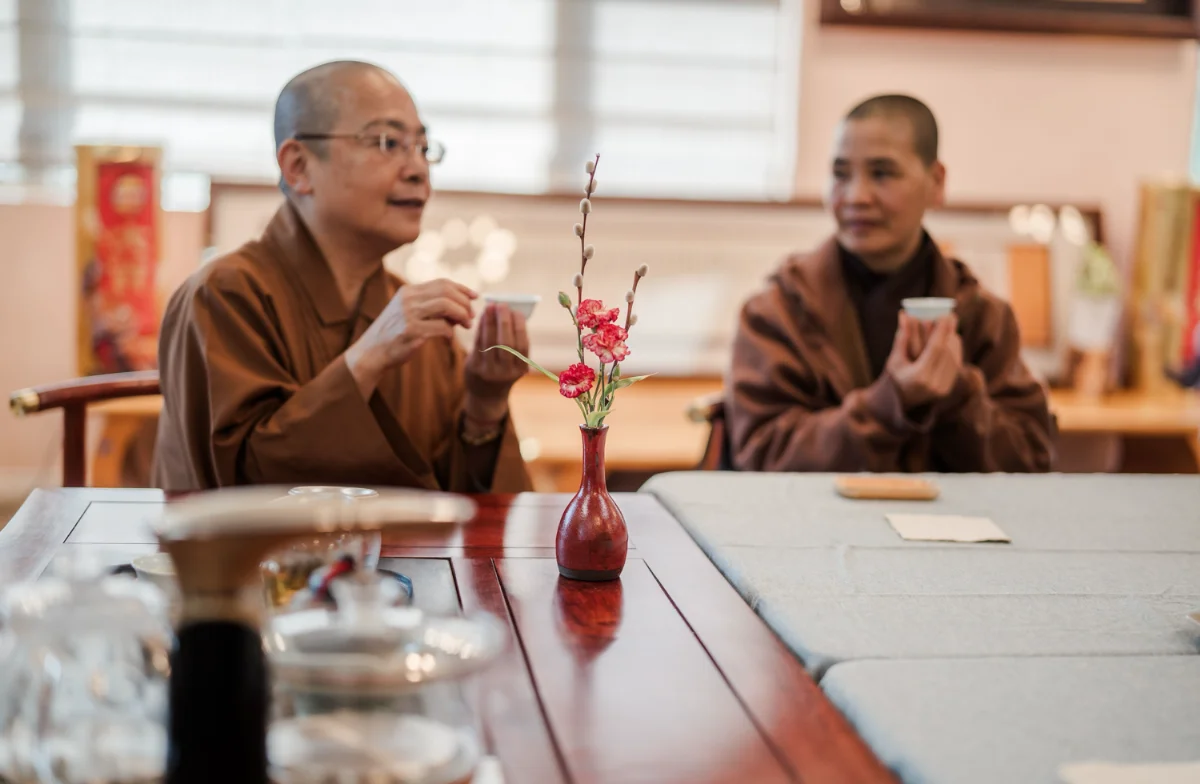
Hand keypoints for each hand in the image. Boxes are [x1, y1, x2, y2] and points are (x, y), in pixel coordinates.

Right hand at [345, 279, 476, 395]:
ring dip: (461, 316)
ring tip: (466, 326)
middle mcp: (407, 299)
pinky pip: (441, 328)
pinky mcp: (411, 331)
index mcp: (408, 291)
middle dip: (464, 303)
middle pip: (446, 292)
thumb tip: (462, 308)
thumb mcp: (409, 314)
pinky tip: (448, 340)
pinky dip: (450, 333)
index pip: (442, 283)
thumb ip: (431, 308)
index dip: (462, 289)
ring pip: (446, 306)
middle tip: (471, 316)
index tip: (475, 297)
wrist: (372, 353)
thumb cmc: (395, 335)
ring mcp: (408, 314)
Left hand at [463, 303, 529, 422]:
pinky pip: (478, 344)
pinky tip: (482, 318)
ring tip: (490, 306)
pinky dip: (480, 328)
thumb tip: (512, 312)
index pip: (522, 344)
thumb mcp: (514, 363)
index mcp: (521, 369)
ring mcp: (489, 371)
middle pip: (506, 343)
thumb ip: (515, 342)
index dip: (520, 326)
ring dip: (490, 321)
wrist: (486, 395)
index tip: (516, 311)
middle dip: (504, 321)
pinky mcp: (475, 368)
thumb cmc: (503, 371)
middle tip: (503, 304)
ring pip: (490, 342)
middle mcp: (506, 372)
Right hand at [886, 313, 962, 408]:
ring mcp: (943, 388)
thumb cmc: (896, 376)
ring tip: (951, 327)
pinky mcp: (948, 389)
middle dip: (949, 333)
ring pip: (954, 358)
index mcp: (920, 377)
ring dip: (953, 340)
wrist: (902, 402)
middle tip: (950, 316)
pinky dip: (955, 350)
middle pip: (947, 352)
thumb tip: (904, 315)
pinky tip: (952, 340)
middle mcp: (934, 384)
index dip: (942, 331)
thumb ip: (901, 338)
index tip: (945, 315)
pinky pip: (955, 365)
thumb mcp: (895, 359)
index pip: (936, 349)